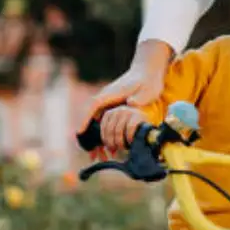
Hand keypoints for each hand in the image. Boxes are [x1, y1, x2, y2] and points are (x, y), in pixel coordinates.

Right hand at [81, 40, 170, 158]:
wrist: (149, 72)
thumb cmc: (147, 81)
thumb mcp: (145, 89)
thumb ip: (138, 98)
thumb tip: (131, 104)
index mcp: (110, 95)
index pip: (93, 107)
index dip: (86, 121)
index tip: (80, 134)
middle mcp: (106, 100)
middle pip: (93, 121)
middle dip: (92, 140)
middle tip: (95, 156)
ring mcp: (110, 105)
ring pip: (99, 126)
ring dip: (99, 142)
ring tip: (102, 157)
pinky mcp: (115, 110)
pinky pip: (107, 126)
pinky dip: (107, 138)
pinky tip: (112, 149)